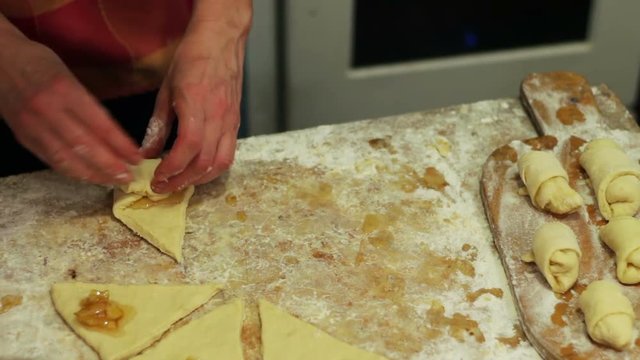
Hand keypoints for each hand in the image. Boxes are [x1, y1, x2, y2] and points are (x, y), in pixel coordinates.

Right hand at [0, 37, 141, 183]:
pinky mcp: (23, 137)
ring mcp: (32, 126)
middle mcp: (47, 110)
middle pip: (84, 146)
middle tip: (129, 177)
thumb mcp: (69, 74)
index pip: (99, 124)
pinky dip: (72, 171)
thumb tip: (114, 136)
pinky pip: (50, 159)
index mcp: (64, 90)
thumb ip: (89, 104)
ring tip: (112, 181)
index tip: (137, 158)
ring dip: (92, 174)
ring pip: (66, 158)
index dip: (120, 145)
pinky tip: (88, 176)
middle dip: (109, 166)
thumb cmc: (38, 62)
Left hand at [141, 1, 251, 192]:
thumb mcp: (165, 90)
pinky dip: (213, 169)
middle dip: (182, 181)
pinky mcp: (236, 124)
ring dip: (199, 180)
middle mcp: (218, 116)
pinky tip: (198, 171)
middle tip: (163, 187)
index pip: (188, 147)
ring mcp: (231, 122)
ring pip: (221, 163)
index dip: (172, 168)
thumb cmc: (192, 59)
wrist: (221, 42)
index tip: (156, 177)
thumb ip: (158, 126)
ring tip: (180, 183)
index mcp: (197, 104)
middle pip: (205, 162)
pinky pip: (229, 154)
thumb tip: (148, 154)